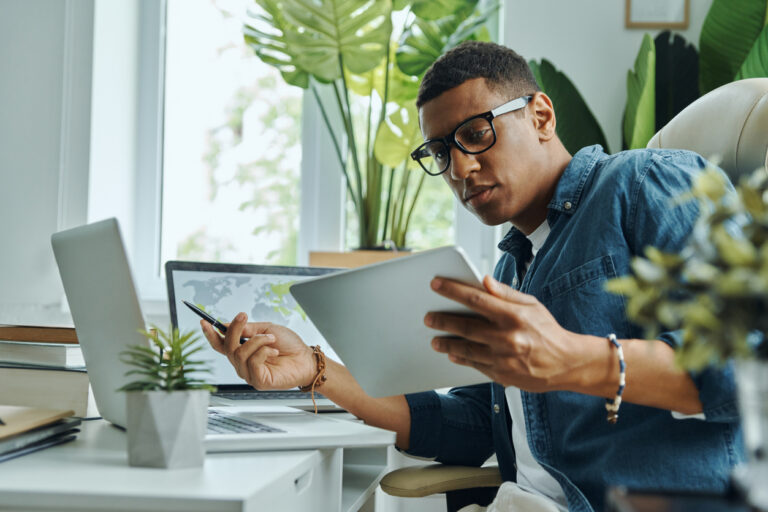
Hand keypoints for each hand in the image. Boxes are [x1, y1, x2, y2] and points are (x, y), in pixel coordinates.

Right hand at [200, 313, 315, 389]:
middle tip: (243, 316)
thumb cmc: (289, 345)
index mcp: (243, 350)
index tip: (203, 321)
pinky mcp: (258, 381)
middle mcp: (242, 363)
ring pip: (239, 353)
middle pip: (227, 346)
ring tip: (271, 339)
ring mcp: (249, 373)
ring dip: (257, 341)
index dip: (210, 334)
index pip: (220, 344)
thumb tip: (228, 325)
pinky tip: (274, 352)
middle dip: (235, 329)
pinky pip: (252, 362)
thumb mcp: (267, 329)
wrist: (306, 359)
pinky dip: (264, 351)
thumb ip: (248, 329)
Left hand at [425, 275, 579, 390]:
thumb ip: (506, 293)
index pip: (476, 299)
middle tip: (428, 317)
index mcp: (513, 316)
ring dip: (447, 344)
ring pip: (467, 349)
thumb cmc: (547, 330)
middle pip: (466, 326)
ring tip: (434, 339)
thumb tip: (484, 281)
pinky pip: (476, 365)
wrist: (567, 363)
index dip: (453, 290)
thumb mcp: (532, 305)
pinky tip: (452, 354)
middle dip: (443, 320)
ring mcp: (503, 359)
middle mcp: (507, 337)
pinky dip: (462, 359)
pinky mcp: (502, 376)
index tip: (435, 284)